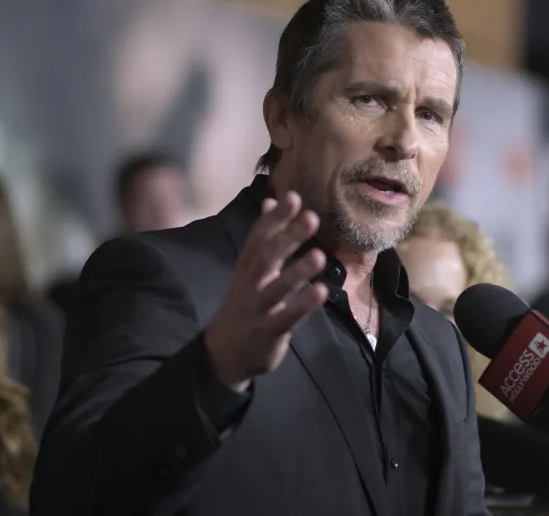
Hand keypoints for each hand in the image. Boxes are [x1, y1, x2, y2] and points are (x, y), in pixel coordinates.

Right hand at [204, 192, 327, 391]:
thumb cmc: (246, 303)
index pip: (259, 237)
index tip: (293, 197)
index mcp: (248, 266)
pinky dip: (303, 305)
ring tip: (319, 255)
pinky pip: (287, 317)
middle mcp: (251, 284)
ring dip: (297, 272)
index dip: (275, 218)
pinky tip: (322, 292)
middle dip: (288, 237)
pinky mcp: (269, 331)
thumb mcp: (250, 269)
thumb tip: (270, 201)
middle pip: (267, 257)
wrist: (225, 352)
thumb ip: (264, 237)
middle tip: (311, 217)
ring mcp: (259, 308)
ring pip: (277, 288)